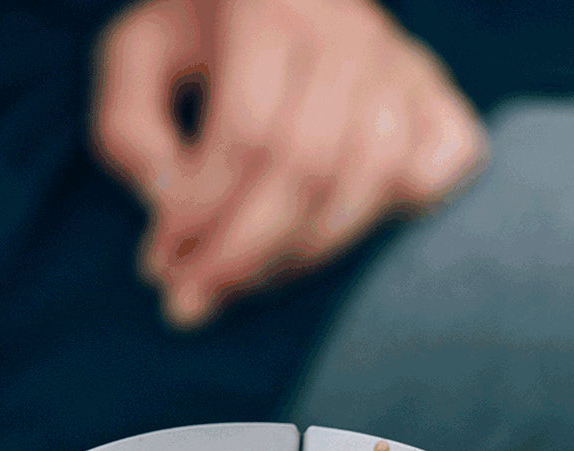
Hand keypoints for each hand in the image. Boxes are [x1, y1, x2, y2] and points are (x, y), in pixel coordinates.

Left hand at [91, 0, 487, 324]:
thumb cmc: (195, 31)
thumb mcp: (135, 58)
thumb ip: (127, 127)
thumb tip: (167, 202)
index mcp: (266, 3)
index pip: (245, 131)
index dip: (200, 213)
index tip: (157, 263)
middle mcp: (345, 24)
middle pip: (309, 166)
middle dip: (243, 253)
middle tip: (192, 299)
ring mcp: (399, 57)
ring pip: (372, 175)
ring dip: (303, 252)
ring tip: (243, 280)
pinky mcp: (432, 88)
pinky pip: (445, 160)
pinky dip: (401, 208)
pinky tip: (327, 234)